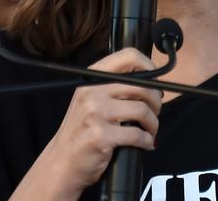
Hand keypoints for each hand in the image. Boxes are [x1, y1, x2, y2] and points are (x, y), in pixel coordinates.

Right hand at [11, 48, 161, 200]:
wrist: (62, 161)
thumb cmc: (81, 129)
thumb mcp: (91, 98)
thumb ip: (114, 85)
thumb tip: (150, 79)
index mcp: (93, 78)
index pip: (128, 56)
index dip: (148, 66)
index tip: (155, 81)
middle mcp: (93, 91)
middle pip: (142, 86)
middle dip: (156, 101)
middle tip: (155, 111)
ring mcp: (96, 113)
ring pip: (143, 110)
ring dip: (153, 123)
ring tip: (150, 130)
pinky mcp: (101, 136)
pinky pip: (138, 135)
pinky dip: (147, 140)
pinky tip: (145, 143)